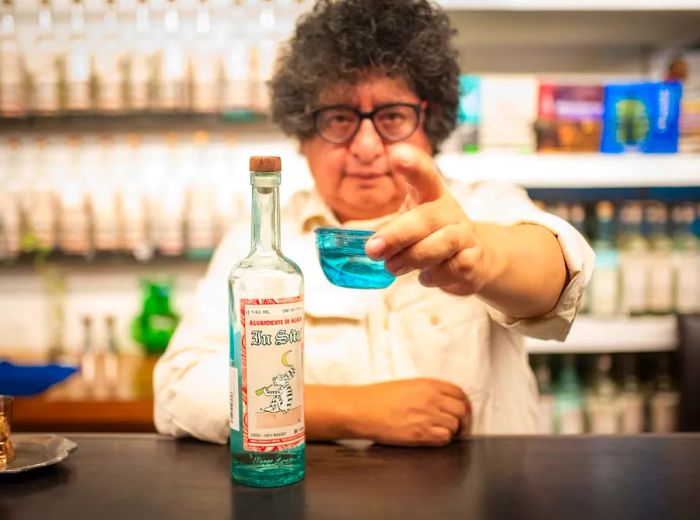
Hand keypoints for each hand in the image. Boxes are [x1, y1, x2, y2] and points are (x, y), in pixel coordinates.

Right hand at [357, 378, 470, 446]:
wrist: (363, 409)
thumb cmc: (378, 398)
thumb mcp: (407, 385)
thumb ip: (428, 391)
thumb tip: (444, 401)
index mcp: (428, 384)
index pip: (459, 393)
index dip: (464, 404)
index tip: (463, 410)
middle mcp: (431, 399)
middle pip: (462, 410)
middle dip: (463, 420)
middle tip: (460, 426)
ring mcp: (427, 416)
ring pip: (455, 426)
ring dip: (452, 431)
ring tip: (442, 432)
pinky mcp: (421, 434)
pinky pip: (444, 438)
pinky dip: (442, 440)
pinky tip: (433, 437)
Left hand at [365, 143, 490, 295]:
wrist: (472, 260)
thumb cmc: (430, 237)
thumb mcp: (407, 224)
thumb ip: (382, 227)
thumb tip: (347, 233)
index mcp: (430, 194)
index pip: (423, 174)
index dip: (412, 165)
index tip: (396, 155)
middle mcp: (449, 210)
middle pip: (426, 217)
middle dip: (397, 234)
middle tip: (372, 249)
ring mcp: (464, 234)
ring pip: (443, 242)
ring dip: (413, 257)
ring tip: (392, 267)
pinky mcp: (473, 258)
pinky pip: (455, 267)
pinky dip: (436, 275)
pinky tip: (424, 276)